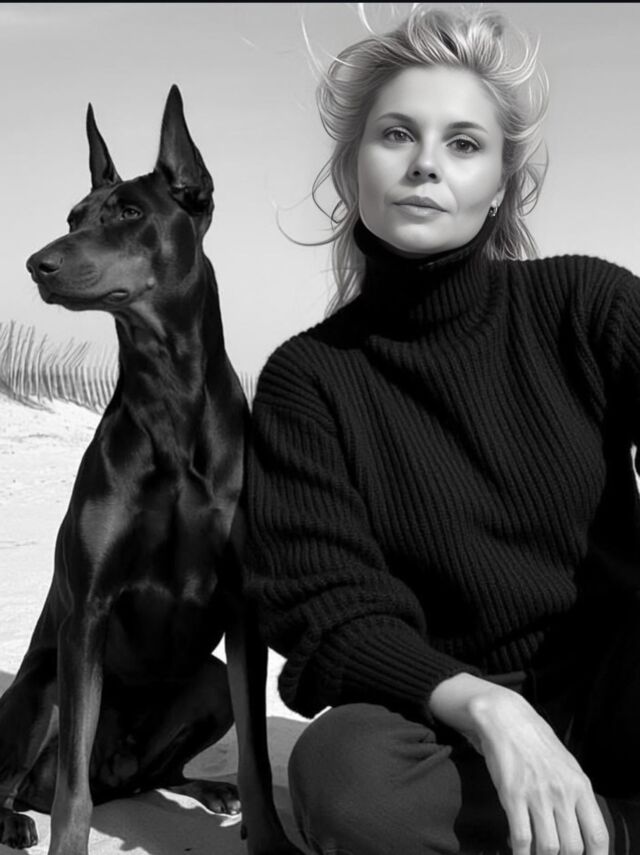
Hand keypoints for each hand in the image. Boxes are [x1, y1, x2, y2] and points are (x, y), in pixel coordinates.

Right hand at [429, 674, 608, 854]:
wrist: (507, 719)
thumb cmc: (536, 743)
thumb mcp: (567, 766)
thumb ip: (576, 796)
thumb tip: (582, 830)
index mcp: (580, 786)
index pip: (597, 835)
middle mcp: (562, 792)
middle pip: (573, 848)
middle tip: (554, 854)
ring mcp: (537, 795)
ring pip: (549, 848)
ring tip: (535, 853)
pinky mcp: (513, 795)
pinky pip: (521, 838)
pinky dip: (520, 852)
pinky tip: (517, 850)